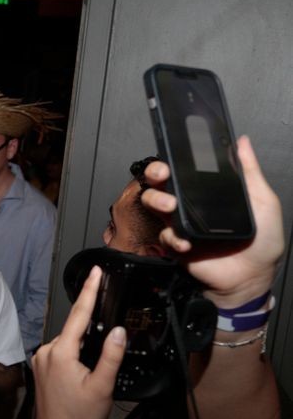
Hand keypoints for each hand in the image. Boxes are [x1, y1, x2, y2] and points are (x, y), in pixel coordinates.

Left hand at [31, 267, 125, 418]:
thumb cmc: (78, 417)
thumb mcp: (102, 386)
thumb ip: (111, 355)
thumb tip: (119, 330)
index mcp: (61, 352)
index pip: (78, 314)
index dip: (89, 290)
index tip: (95, 271)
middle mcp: (47, 351)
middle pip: (74, 329)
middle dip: (92, 328)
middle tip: (104, 344)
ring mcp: (41, 359)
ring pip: (69, 341)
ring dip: (83, 345)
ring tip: (94, 370)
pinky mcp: (41, 367)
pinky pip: (62, 351)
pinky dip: (75, 353)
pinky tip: (84, 371)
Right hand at [140, 136, 284, 307]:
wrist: (253, 275)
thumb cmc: (262, 241)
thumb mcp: (263, 201)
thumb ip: (251, 172)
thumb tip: (242, 142)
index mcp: (209, 191)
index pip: (186, 169)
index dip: (175, 158)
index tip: (174, 152)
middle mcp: (191, 204)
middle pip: (162, 181)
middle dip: (156, 173)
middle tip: (162, 174)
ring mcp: (182, 223)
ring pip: (155, 204)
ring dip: (158, 200)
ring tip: (171, 206)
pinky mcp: (177, 244)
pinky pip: (166, 235)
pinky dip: (173, 238)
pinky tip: (187, 242)